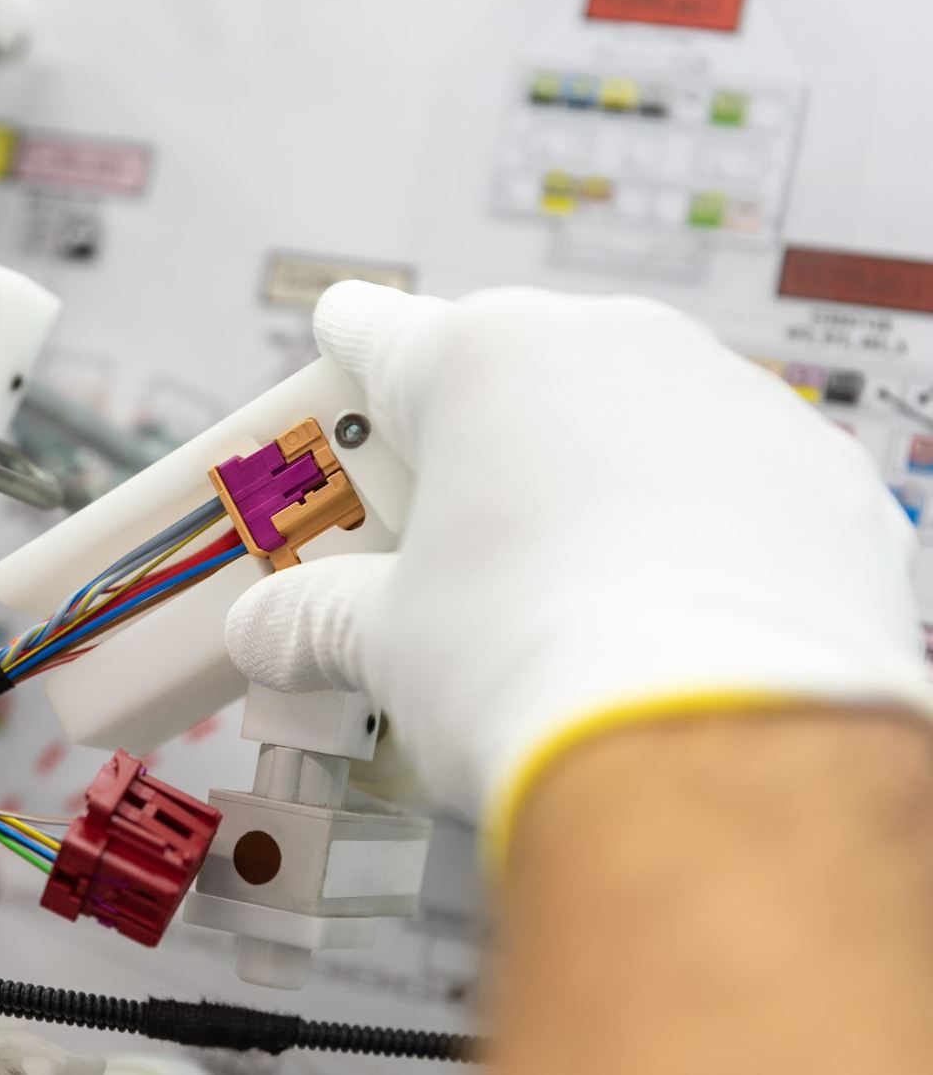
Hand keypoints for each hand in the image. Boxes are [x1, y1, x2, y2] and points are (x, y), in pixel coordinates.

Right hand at [226, 283, 930, 841]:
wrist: (716, 753)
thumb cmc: (537, 665)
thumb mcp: (386, 641)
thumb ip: (315, 618)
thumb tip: (268, 633)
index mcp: (483, 359)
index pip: (380, 332)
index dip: (344, 355)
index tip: (340, 351)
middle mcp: (611, 348)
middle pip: (506, 380)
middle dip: (466, 450)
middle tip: (434, 542)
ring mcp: (727, 399)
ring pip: (626, 421)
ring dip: (584, 483)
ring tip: (559, 597)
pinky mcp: (817, 470)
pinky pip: (729, 477)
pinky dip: (692, 525)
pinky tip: (665, 611)